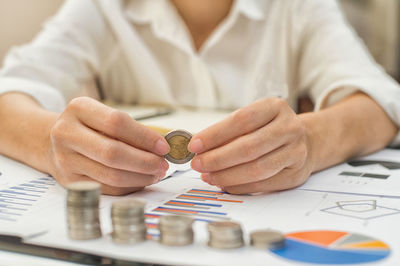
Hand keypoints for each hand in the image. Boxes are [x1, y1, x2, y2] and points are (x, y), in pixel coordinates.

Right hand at [46, 97, 169, 194]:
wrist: (52, 141)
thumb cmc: (88, 127)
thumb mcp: (103, 116)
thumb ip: (131, 129)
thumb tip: (162, 147)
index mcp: (79, 109)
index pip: (116, 123)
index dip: (144, 137)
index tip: (164, 147)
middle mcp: (66, 133)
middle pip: (112, 153)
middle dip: (145, 162)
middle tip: (163, 165)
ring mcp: (64, 159)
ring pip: (110, 175)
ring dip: (140, 177)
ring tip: (156, 174)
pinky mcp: (69, 181)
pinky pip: (106, 189)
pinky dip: (129, 187)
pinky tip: (141, 180)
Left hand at [188, 98, 313, 193]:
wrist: (305, 141)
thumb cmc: (269, 129)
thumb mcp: (253, 120)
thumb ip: (228, 132)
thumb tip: (198, 147)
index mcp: (276, 107)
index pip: (242, 119)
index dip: (215, 134)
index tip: (194, 144)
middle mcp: (290, 128)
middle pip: (249, 147)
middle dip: (217, 158)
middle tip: (197, 164)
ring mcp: (296, 152)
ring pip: (256, 168)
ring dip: (227, 175)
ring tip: (208, 176)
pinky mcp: (295, 174)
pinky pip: (263, 184)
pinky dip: (239, 186)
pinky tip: (224, 184)